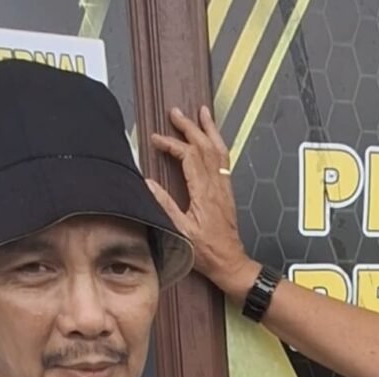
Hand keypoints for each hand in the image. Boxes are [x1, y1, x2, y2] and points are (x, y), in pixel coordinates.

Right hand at [147, 106, 259, 300]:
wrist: (230, 262)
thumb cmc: (207, 252)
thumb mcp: (181, 231)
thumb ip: (165, 206)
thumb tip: (148, 184)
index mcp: (204, 193)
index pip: (189, 157)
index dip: (172, 144)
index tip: (156, 139)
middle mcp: (217, 186)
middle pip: (205, 147)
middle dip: (190, 127)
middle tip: (176, 112)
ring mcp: (224, 188)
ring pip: (219, 151)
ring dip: (209, 130)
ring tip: (202, 113)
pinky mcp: (227, 193)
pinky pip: (224, 161)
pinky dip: (217, 145)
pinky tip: (213, 140)